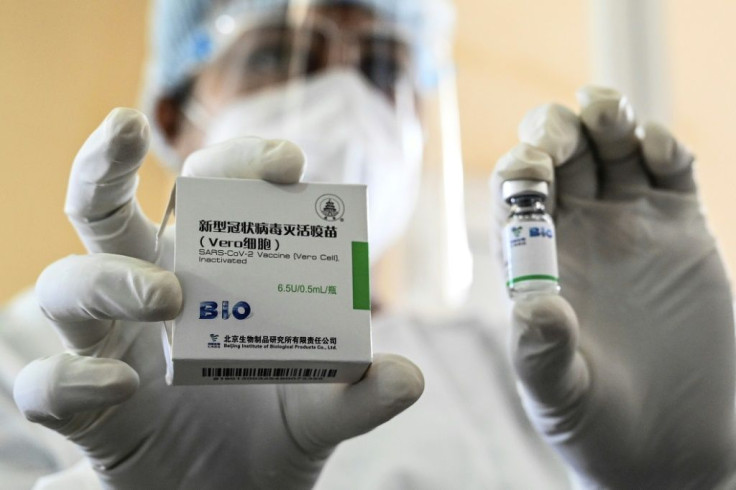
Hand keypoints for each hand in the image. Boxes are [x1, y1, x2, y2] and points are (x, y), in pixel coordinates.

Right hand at [14, 108, 423, 488]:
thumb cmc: (270, 433)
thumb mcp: (322, 412)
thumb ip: (356, 393)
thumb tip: (408, 376)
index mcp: (205, 272)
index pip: (204, 195)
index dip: (236, 164)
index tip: (287, 163)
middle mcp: (146, 293)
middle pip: (104, 210)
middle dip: (105, 162)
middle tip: (127, 126)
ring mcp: (107, 347)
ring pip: (65, 285)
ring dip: (108, 278)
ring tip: (169, 297)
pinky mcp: (83, 409)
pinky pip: (46, 386)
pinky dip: (71, 379)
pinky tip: (119, 385)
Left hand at [492, 87, 735, 487]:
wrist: (664, 442)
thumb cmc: (594, 422)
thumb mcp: (556, 391)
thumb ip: (540, 351)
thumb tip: (536, 306)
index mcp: (532, 257)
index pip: (514, 188)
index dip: (521, 165)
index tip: (535, 169)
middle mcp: (575, 232)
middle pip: (558, 151)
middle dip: (557, 127)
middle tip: (570, 137)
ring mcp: (628, 226)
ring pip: (612, 146)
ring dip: (608, 116)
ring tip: (612, 118)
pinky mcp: (682, 231)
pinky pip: (671, 169)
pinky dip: (664, 145)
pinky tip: (658, 153)